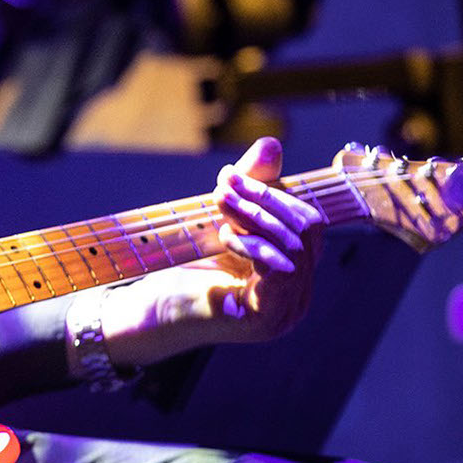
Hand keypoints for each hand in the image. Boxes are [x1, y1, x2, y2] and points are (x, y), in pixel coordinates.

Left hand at [97, 137, 324, 368]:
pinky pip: (280, 270)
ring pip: (294, 247)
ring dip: (255, 216)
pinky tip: (224, 236)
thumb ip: (250, 185)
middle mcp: (298, 296)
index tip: (233, 175)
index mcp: (294, 272)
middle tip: (225, 186)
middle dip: (266, 201)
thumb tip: (273, 143)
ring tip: (219, 201)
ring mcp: (286, 311)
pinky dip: (253, 244)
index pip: (309, 223)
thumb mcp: (225, 219)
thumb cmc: (188, 267)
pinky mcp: (266, 320)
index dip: (276, 194)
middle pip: (307, 231)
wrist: (153, 309)